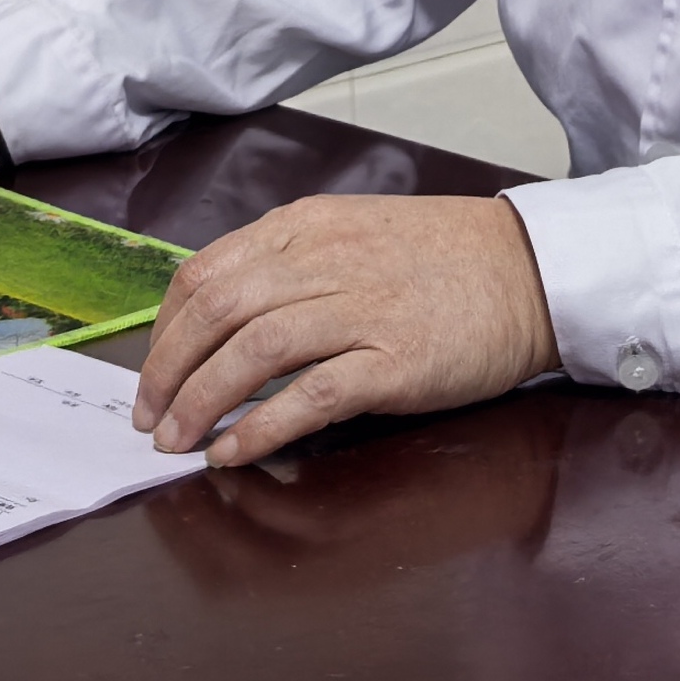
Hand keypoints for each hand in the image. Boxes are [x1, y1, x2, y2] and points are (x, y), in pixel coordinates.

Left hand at [132, 194, 560, 468]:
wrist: (530, 271)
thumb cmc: (445, 261)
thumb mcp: (355, 235)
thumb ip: (292, 266)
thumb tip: (223, 324)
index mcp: (308, 228)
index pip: (205, 273)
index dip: (165, 330)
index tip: (152, 372)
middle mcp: (325, 260)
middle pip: (217, 312)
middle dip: (168, 372)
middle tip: (149, 418)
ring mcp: (362, 309)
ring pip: (252, 351)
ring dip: (201, 402)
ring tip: (178, 441)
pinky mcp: (396, 360)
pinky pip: (311, 395)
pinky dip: (261, 427)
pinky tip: (233, 452)